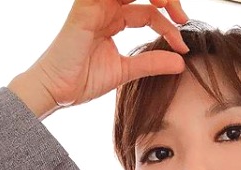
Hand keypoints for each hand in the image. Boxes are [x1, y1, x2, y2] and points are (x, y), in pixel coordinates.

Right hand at [9, 0, 188, 118]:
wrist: (57, 90)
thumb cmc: (81, 80)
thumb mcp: (125, 71)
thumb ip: (152, 63)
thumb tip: (181, 63)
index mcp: (113, 20)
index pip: (149, 12)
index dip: (169, 27)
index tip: (182, 47)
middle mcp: (105, 8)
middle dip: (168, 1)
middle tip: (183, 19)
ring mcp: (95, 5)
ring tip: (173, 9)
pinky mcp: (86, 7)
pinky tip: (153, 4)